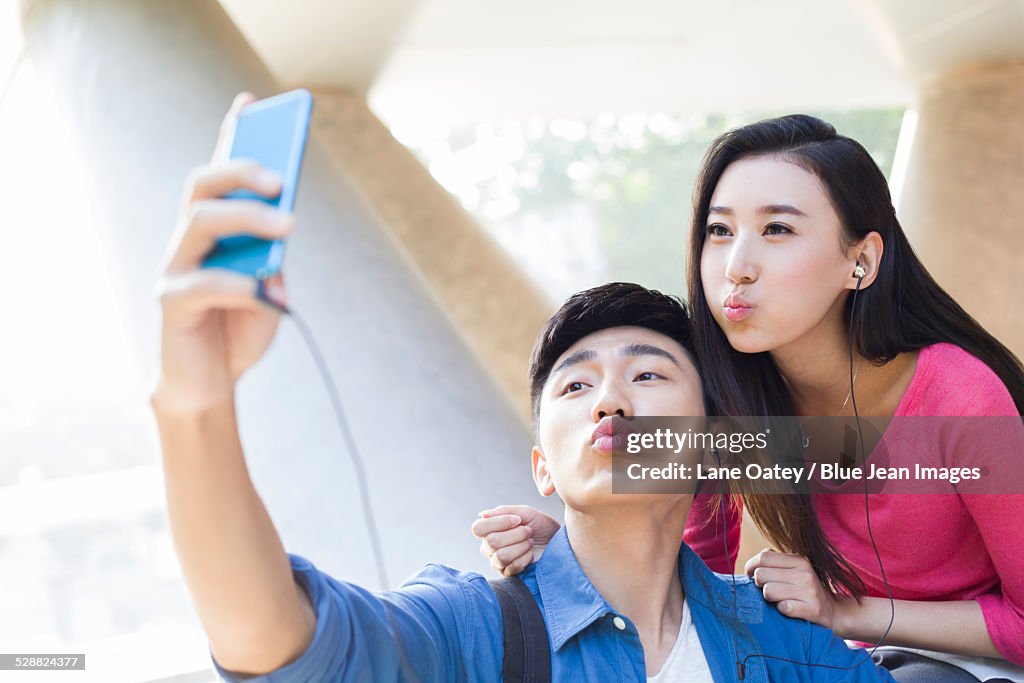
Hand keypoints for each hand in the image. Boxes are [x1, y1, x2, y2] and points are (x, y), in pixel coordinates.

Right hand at [152, 92, 293, 413]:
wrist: (211, 384)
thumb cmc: (240, 329)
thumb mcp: (271, 290)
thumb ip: (272, 259)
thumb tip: (280, 236)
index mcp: (216, 232)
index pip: (219, 175)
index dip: (231, 136)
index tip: (250, 101)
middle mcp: (189, 241)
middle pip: (202, 187)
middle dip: (241, 172)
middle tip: (282, 180)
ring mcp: (175, 267)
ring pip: (198, 221)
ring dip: (246, 217)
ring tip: (288, 226)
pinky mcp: (170, 301)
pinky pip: (204, 281)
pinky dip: (241, 283)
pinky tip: (267, 292)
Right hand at [471, 505, 560, 576]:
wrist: (556, 540)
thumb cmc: (539, 525)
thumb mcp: (524, 512)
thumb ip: (503, 511)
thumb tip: (482, 515)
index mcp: (489, 530)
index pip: (478, 528)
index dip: (498, 523)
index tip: (517, 519)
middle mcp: (489, 547)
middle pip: (491, 542)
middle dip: (515, 534)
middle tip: (528, 531)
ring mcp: (497, 562)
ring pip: (501, 556)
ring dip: (521, 546)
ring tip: (530, 542)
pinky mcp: (508, 574)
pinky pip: (512, 567)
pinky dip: (525, 558)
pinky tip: (531, 554)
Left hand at [745, 549, 840, 632]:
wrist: (834, 612)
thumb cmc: (805, 590)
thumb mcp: (794, 570)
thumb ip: (775, 562)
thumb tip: (753, 563)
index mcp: (799, 560)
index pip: (763, 557)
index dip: (750, 566)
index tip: (749, 575)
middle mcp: (805, 573)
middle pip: (761, 574)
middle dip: (758, 584)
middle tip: (766, 590)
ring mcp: (810, 591)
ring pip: (768, 591)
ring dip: (769, 598)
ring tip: (778, 599)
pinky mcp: (812, 609)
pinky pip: (782, 608)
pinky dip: (781, 610)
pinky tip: (788, 609)